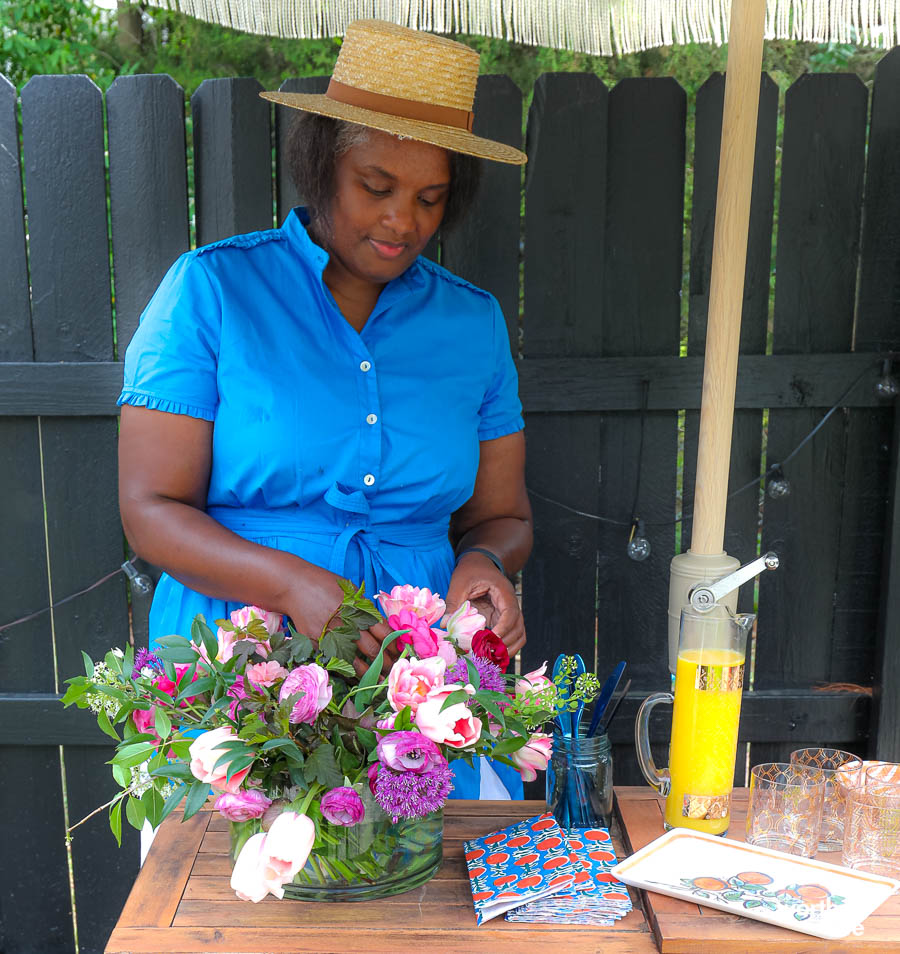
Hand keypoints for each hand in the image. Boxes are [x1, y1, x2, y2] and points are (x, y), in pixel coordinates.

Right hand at [281, 563, 393, 677]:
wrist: (295, 586)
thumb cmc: (326, 584)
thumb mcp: (352, 591)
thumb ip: (366, 609)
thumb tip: (382, 626)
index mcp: (360, 610)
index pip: (384, 633)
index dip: (393, 645)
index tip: (399, 653)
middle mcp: (347, 625)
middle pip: (373, 650)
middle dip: (386, 662)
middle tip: (393, 670)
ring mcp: (331, 637)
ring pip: (355, 662)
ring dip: (370, 673)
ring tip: (380, 680)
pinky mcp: (316, 644)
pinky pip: (335, 662)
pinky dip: (347, 671)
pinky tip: (356, 677)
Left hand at [445, 553, 525, 657]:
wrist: (478, 563)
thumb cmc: (470, 570)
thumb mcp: (460, 582)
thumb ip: (454, 602)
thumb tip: (446, 624)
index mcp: (503, 592)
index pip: (511, 613)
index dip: (503, 629)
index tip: (490, 640)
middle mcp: (511, 604)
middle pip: (519, 628)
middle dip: (505, 644)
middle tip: (487, 655)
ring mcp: (508, 613)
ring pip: (519, 635)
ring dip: (508, 649)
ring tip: (490, 660)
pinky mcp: (501, 620)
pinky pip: (509, 636)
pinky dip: (503, 647)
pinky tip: (489, 655)